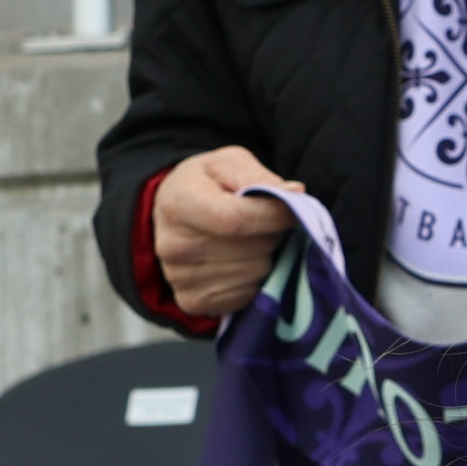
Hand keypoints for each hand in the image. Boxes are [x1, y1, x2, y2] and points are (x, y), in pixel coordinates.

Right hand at [149, 144, 301, 319]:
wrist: (171, 215)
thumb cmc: (205, 184)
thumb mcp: (227, 163)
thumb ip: (257, 175)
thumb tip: (295, 194)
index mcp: (179, 204)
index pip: (236, 219)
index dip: (274, 215)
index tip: (294, 207)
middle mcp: (174, 246)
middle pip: (253, 248)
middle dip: (272, 233)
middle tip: (263, 221)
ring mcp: (182, 279)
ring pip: (256, 273)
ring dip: (266, 256)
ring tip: (250, 240)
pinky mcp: (193, 302)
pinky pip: (247, 295)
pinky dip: (254, 279)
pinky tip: (241, 261)